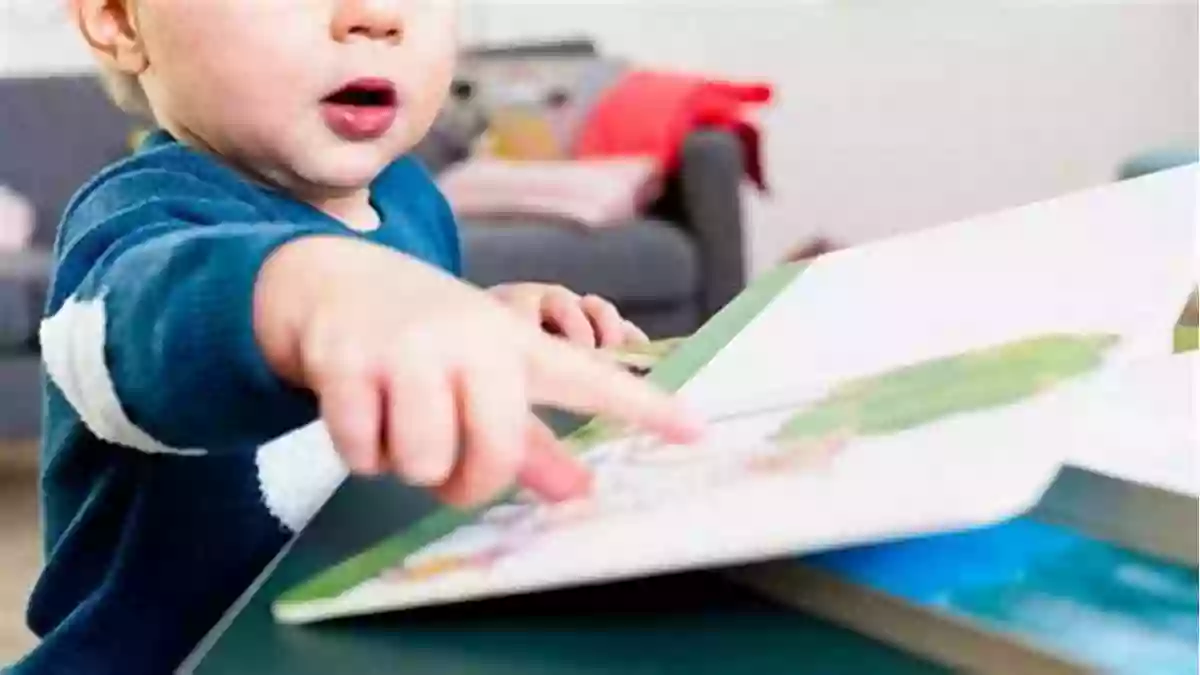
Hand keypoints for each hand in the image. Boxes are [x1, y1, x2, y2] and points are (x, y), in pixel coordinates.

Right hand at [255, 237, 700, 507]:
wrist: (335, 282)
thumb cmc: (428, 343)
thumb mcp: (481, 377)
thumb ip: (527, 438)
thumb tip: (577, 490)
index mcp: (514, 346)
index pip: (587, 379)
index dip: (641, 407)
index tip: (695, 429)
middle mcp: (471, 341)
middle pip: (494, 457)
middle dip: (469, 482)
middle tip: (451, 468)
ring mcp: (408, 348)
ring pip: (424, 463)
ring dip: (407, 463)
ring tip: (401, 422)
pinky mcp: (347, 360)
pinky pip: (364, 454)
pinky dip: (360, 452)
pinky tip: (361, 410)